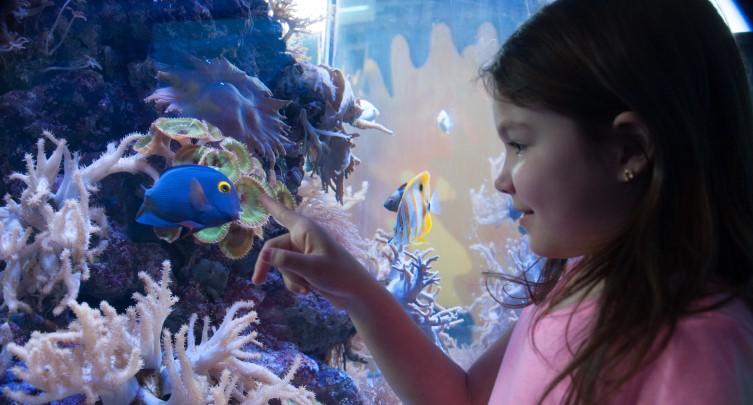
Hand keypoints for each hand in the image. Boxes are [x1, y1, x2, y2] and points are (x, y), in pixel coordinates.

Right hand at [252, 194, 370, 308]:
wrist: (355, 293)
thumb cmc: (338, 274)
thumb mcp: (310, 268)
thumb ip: (285, 260)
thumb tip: (263, 254)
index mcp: (305, 229)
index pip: (283, 214)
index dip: (271, 206)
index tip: (260, 196)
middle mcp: (303, 238)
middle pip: (273, 248)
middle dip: (270, 266)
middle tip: (257, 282)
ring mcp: (304, 253)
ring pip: (281, 264)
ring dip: (290, 278)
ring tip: (306, 287)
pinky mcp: (306, 267)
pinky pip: (289, 273)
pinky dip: (295, 283)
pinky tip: (307, 290)